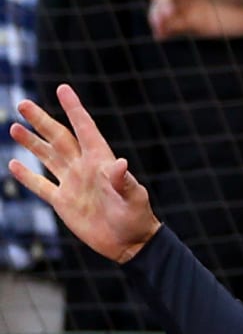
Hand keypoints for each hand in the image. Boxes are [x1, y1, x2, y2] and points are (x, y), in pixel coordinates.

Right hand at [9, 88, 158, 263]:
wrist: (130, 244)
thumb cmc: (137, 218)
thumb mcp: (134, 198)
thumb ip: (124, 181)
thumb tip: (121, 163)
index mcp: (101, 162)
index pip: (85, 129)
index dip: (74, 109)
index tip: (63, 89)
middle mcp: (83, 168)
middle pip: (59, 138)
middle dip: (41, 120)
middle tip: (23, 103)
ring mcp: (72, 183)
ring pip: (47, 157)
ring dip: (31, 142)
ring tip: (14, 126)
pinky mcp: (63, 202)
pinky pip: (41, 185)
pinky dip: (27, 175)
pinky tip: (13, 164)